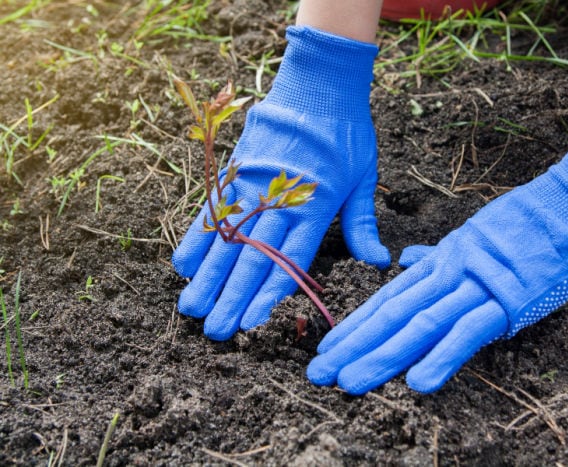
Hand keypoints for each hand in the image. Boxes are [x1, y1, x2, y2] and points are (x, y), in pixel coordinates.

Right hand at [172, 26, 389, 339]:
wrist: (319, 83)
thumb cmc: (346, 134)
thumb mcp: (364, 176)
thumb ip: (363, 223)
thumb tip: (379, 262)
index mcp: (316, 203)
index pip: (290, 257)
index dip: (269, 290)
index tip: (251, 320)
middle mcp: (280, 196)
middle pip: (253, 254)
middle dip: (233, 295)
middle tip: (216, 331)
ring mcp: (253, 182)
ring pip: (228, 236)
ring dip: (208, 275)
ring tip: (192, 307)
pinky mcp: (237, 169)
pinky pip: (214, 207)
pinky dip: (197, 235)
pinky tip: (184, 263)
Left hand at [307, 119, 567, 394]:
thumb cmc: (531, 221)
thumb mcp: (476, 236)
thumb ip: (440, 255)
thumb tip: (407, 262)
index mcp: (444, 262)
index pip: (390, 298)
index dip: (357, 324)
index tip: (327, 347)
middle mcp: (451, 273)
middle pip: (393, 313)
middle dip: (354, 345)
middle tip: (318, 373)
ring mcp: (478, 285)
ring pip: (420, 323)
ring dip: (383, 355)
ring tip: (349, 382)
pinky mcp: (510, 299)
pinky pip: (470, 331)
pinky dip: (443, 356)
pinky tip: (417, 383)